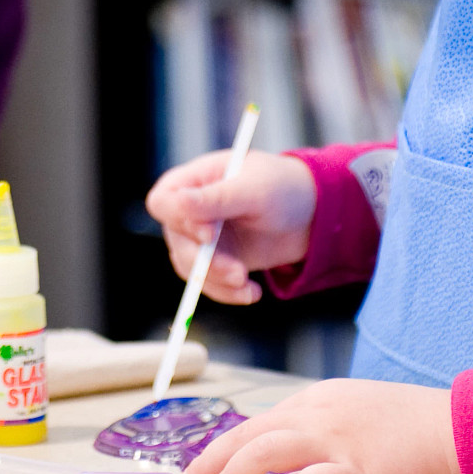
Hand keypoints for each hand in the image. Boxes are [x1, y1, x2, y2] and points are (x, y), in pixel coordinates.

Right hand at [144, 149, 316, 304]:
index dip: (179, 220)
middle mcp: (190, 210)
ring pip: (189, 268)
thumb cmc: (281, 188)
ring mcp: (201, 238)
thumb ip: (216, 199)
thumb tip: (176, 200)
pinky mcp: (215, 261)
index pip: (163, 202)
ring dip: (217, 281)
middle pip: (177, 241)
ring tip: (247, 285)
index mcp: (193, 180)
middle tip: (238, 273)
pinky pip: (208, 283)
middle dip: (206, 262)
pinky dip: (228, 293)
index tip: (210, 234)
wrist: (309, 215)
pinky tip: (252, 293)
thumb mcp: (254, 191)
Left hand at [182, 378, 464, 473]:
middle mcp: (320, 415)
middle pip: (249, 433)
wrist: (460, 427)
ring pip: (265, 451)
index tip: (203, 469)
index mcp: (318, 400)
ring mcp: (338, 441)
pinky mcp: (360, 472)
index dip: (224, 447)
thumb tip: (281, 453)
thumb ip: (319, 425)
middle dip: (211, 461)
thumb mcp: (356, 409)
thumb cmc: (411, 424)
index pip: (257, 422)